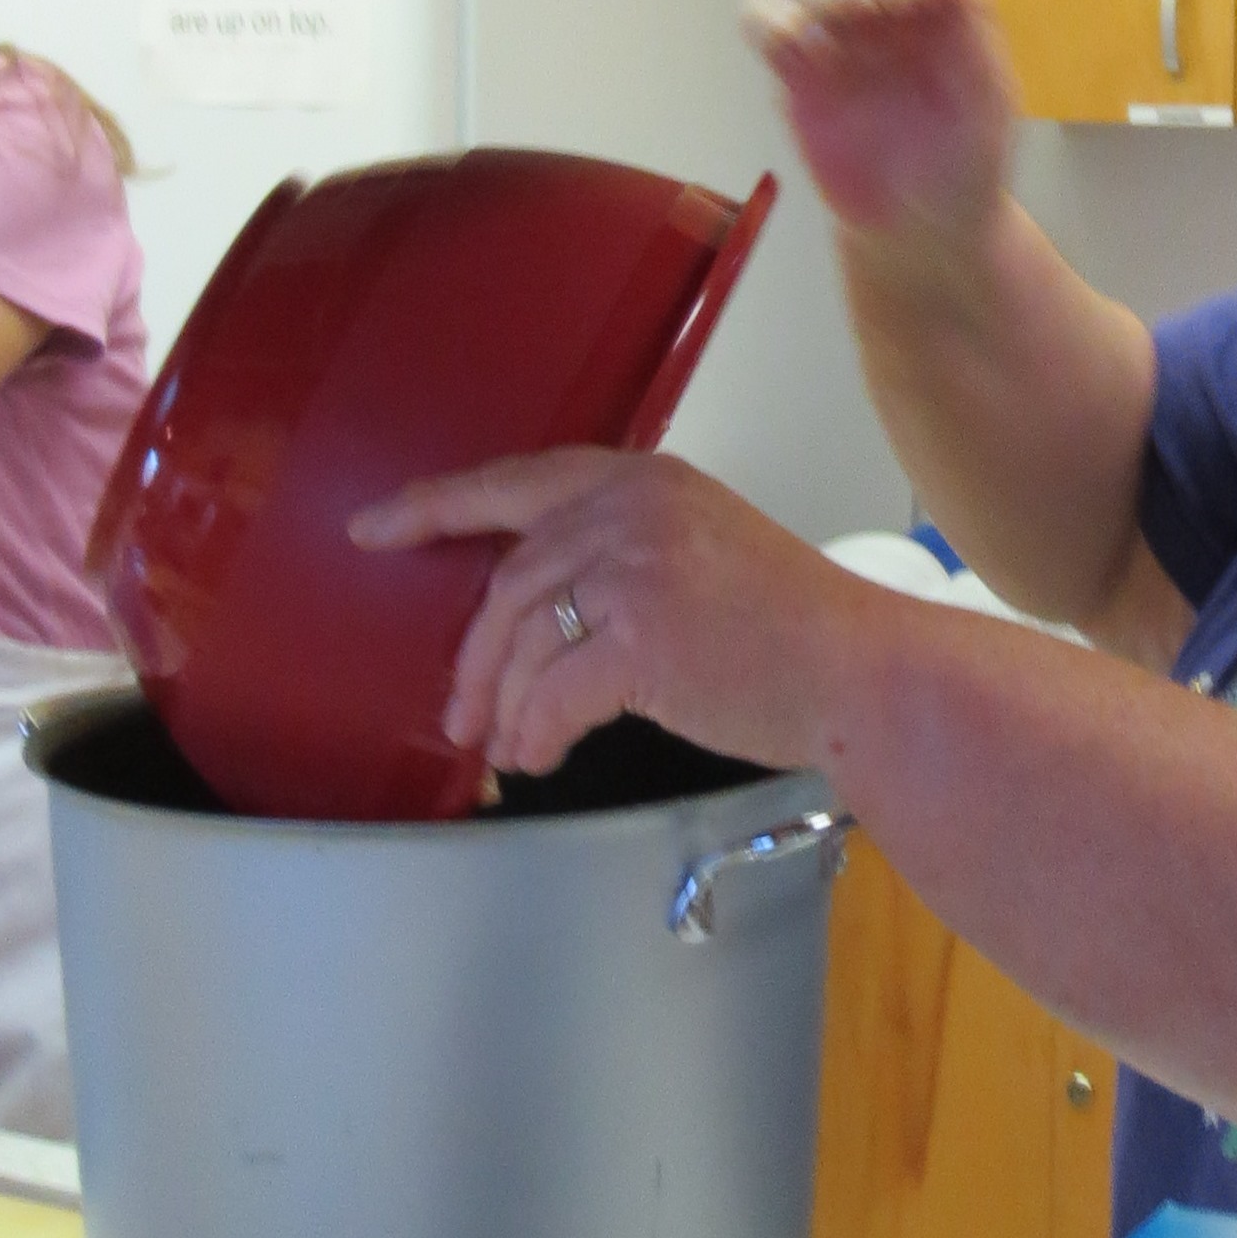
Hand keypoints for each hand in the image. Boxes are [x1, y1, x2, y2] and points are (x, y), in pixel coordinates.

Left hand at [350, 448, 848, 782]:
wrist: (863, 675)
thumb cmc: (793, 633)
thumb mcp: (703, 554)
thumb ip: (623, 555)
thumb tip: (532, 615)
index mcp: (645, 479)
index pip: (516, 483)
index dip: (436, 507)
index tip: (374, 531)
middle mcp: (633, 510)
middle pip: (509, 583)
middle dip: (473, 659)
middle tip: (459, 714)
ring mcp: (636, 569)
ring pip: (522, 644)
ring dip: (504, 707)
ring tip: (509, 748)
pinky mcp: (640, 638)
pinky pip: (552, 695)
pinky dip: (536, 734)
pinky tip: (543, 758)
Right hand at [739, 0, 1020, 253]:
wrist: (921, 231)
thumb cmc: (964, 165)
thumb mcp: (987, 100)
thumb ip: (969, 28)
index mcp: (939, 7)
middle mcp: (885, 10)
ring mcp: (836, 35)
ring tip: (839, 20)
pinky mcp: (794, 69)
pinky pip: (762, 15)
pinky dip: (772, 20)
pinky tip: (805, 58)